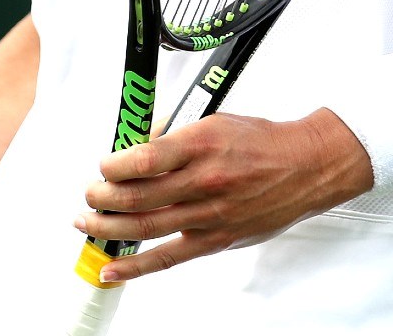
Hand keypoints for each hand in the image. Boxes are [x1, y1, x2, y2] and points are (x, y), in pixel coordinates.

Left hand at [74, 109, 374, 282]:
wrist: (305, 167)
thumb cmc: (261, 142)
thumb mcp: (215, 122)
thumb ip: (174, 136)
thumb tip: (136, 145)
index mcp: (201, 144)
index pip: (145, 159)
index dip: (113, 165)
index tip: (103, 165)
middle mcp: (203, 181)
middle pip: (138, 196)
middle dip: (103, 198)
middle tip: (88, 195)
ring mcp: (209, 214)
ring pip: (146, 227)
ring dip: (108, 228)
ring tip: (87, 224)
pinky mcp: (216, 240)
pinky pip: (167, 258)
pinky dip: (135, 267)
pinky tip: (111, 269)